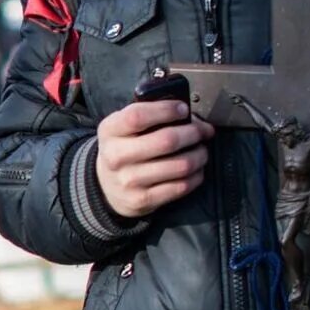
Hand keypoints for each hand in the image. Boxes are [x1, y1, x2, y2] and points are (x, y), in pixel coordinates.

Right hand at [95, 97, 214, 218]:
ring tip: (201, 150)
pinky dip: (196, 176)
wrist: (106, 185)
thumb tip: (190, 116)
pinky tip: (195, 169)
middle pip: (166, 141)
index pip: (138, 116)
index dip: (166, 110)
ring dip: (199, 155)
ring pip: (180, 165)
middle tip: (202, 131)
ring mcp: (129, 181)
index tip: (183, 109)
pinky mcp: (142, 200)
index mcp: (110, 131)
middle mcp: (116, 156)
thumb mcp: (124, 126)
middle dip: (193, 133)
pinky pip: (181, 187)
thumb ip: (149, 114)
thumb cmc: (125, 146)